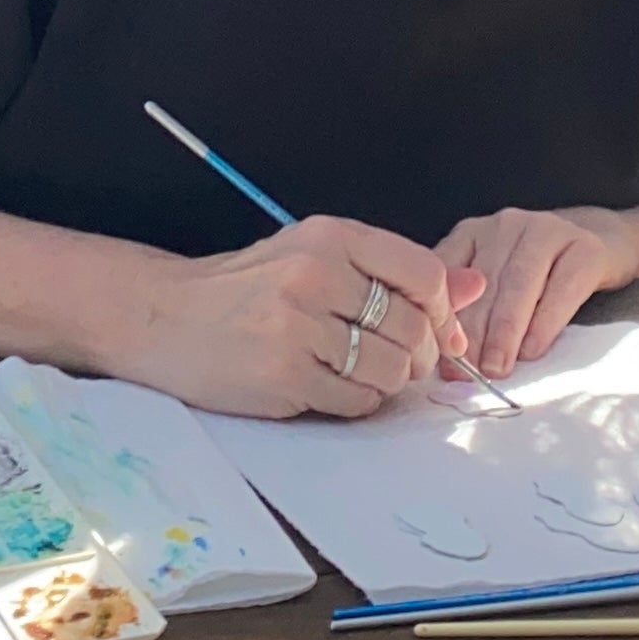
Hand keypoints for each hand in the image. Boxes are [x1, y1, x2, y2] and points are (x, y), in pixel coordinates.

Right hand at [127, 214, 489, 419]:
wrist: (164, 316)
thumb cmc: (245, 288)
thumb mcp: (316, 257)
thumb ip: (394, 271)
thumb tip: (474, 286)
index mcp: (330, 237)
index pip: (424, 274)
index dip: (443, 311)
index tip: (438, 331)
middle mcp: (316, 275)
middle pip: (412, 328)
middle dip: (418, 355)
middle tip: (397, 361)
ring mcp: (297, 327)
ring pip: (390, 369)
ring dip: (387, 382)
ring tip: (358, 373)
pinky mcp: (283, 376)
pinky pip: (355, 400)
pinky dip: (355, 402)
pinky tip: (329, 387)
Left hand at [436, 205, 638, 375]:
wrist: (599, 244)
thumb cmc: (536, 277)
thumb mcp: (494, 284)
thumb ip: (469, 313)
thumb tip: (450, 365)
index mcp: (474, 232)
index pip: (449, 270)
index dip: (444, 315)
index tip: (442, 354)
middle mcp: (507, 226)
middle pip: (484, 282)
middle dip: (473, 332)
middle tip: (468, 372)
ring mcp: (548, 231)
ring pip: (519, 283)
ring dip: (505, 332)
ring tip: (497, 367)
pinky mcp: (586, 248)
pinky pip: (561, 288)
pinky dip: (544, 323)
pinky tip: (532, 350)